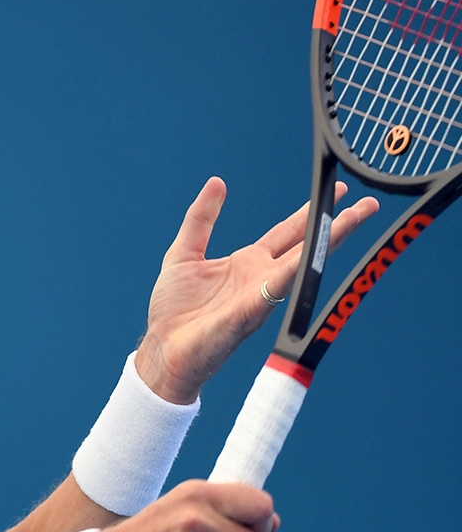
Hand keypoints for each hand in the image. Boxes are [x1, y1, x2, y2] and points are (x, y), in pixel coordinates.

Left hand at [135, 177, 379, 402]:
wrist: (163, 348)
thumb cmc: (174, 309)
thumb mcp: (184, 252)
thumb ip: (201, 219)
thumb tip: (216, 182)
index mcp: (248, 263)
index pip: (288, 233)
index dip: (310, 213)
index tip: (334, 190)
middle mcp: (261, 279)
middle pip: (306, 247)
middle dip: (337, 226)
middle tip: (368, 205)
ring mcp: (259, 297)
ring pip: (300, 266)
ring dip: (327, 244)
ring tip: (352, 221)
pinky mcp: (247, 314)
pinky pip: (274, 291)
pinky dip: (292, 274)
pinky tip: (309, 259)